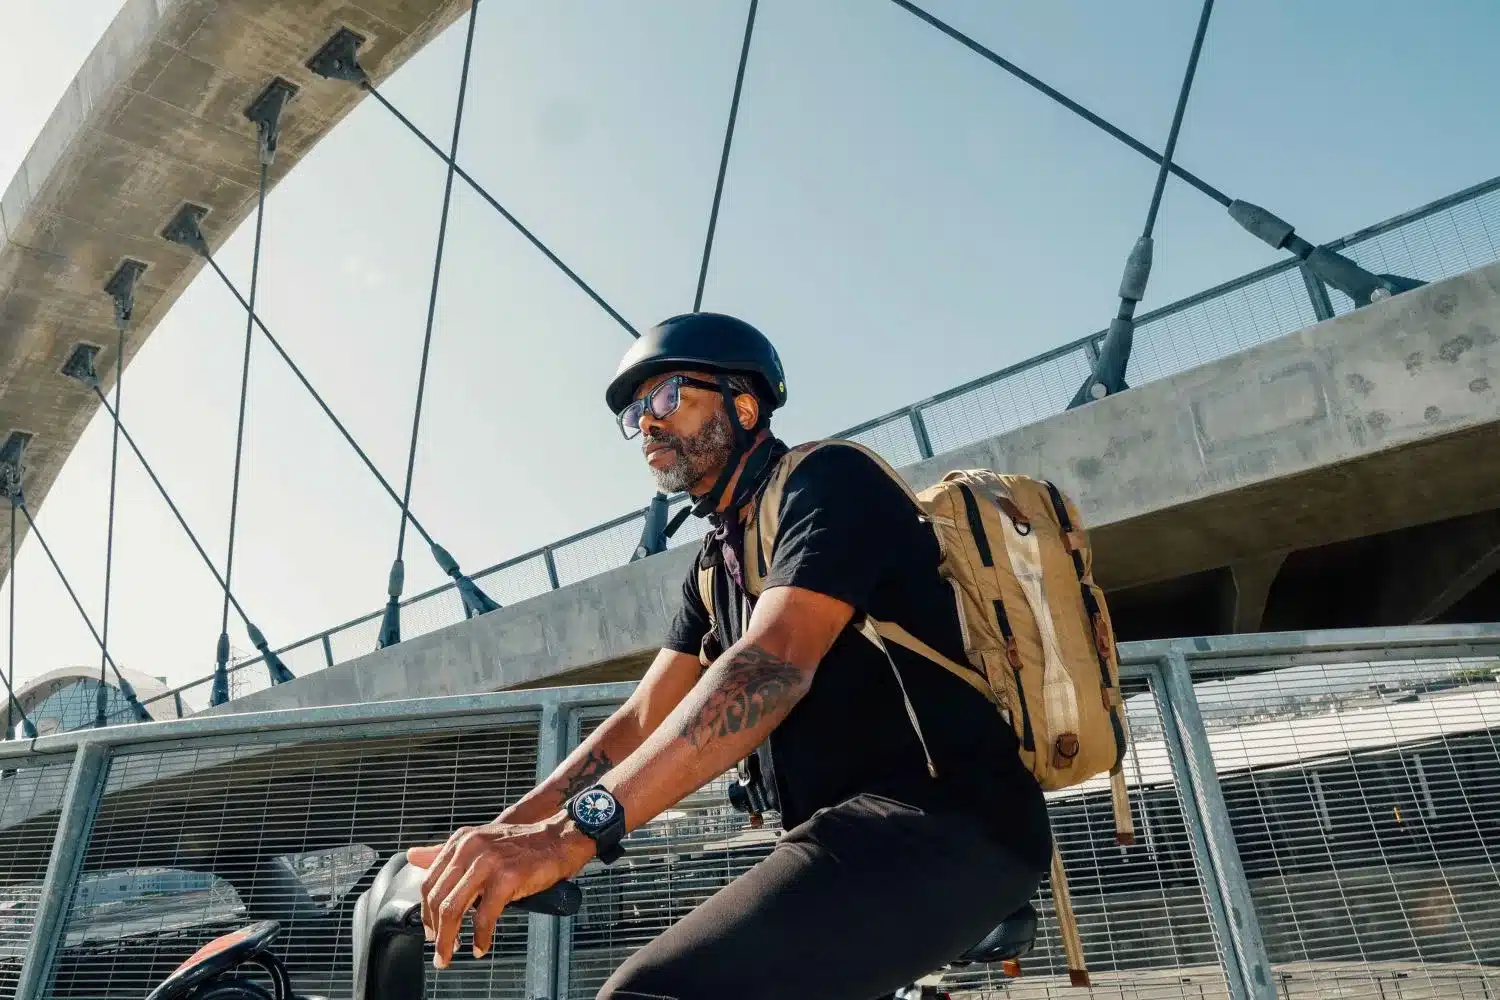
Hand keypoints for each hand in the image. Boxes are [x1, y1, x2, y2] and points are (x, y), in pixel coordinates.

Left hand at [407, 813, 593, 967]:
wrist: (559, 838)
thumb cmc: (522, 845)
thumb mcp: (479, 842)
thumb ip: (445, 852)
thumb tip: (413, 856)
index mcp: (460, 842)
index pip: (429, 882)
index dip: (426, 912)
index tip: (431, 931)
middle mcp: (470, 849)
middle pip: (438, 898)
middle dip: (436, 931)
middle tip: (440, 950)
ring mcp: (489, 862)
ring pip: (454, 909)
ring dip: (450, 939)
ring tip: (452, 954)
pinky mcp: (507, 877)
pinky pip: (485, 916)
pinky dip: (481, 937)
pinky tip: (481, 945)